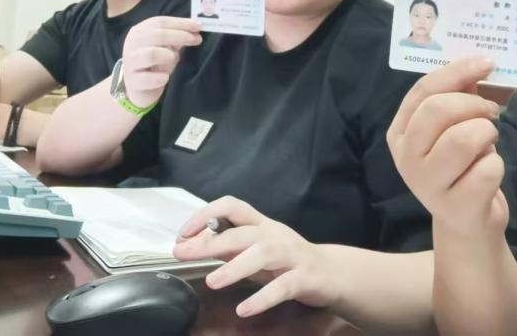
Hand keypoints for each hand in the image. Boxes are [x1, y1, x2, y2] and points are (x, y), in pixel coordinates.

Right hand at [120, 16, 201, 107]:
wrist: (137, 89)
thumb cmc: (153, 65)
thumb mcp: (165, 48)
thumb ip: (177, 38)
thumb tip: (195, 28)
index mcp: (139, 32)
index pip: (160, 22)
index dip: (181, 23)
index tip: (198, 26)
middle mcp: (132, 44)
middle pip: (156, 35)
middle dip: (180, 36)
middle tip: (197, 39)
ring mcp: (130, 63)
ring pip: (151, 54)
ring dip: (168, 56)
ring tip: (173, 60)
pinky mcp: (133, 82)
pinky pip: (149, 79)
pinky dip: (161, 78)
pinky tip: (165, 78)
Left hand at [173, 197, 339, 317]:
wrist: (333, 274)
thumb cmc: (287, 262)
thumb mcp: (256, 250)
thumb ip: (228, 247)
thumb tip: (191, 245)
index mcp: (261, 224)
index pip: (232, 206)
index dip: (205, 215)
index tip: (183, 233)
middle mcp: (275, 234)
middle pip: (242, 232)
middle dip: (210, 242)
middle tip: (184, 254)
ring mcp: (292, 254)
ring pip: (263, 253)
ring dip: (235, 267)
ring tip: (213, 282)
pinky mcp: (305, 277)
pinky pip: (283, 286)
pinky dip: (263, 298)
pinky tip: (244, 309)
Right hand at [386, 56, 506, 238]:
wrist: (466, 223)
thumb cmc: (461, 166)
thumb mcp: (453, 129)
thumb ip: (461, 96)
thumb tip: (482, 65)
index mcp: (400, 132)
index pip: (423, 90)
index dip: (456, 71)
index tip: (486, 62)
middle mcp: (406, 158)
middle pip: (438, 111)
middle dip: (474, 104)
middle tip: (491, 111)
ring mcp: (427, 185)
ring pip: (463, 139)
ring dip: (487, 133)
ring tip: (488, 141)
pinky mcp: (456, 206)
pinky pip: (487, 169)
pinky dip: (497, 164)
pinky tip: (489, 173)